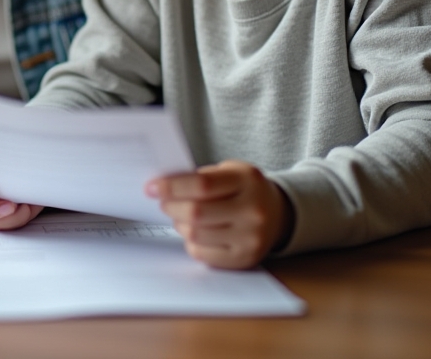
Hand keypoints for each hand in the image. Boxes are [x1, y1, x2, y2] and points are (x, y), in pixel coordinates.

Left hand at [148, 160, 291, 268]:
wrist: (278, 214)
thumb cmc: (244, 189)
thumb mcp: (230, 171)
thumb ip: (201, 177)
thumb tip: (163, 187)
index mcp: (247, 181)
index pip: (202, 185)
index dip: (172, 187)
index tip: (152, 187)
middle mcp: (252, 211)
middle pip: (196, 213)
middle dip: (171, 206)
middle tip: (163, 201)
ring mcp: (250, 238)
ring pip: (196, 234)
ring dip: (179, 224)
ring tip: (181, 215)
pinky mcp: (243, 259)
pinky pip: (202, 254)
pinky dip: (191, 242)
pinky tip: (196, 231)